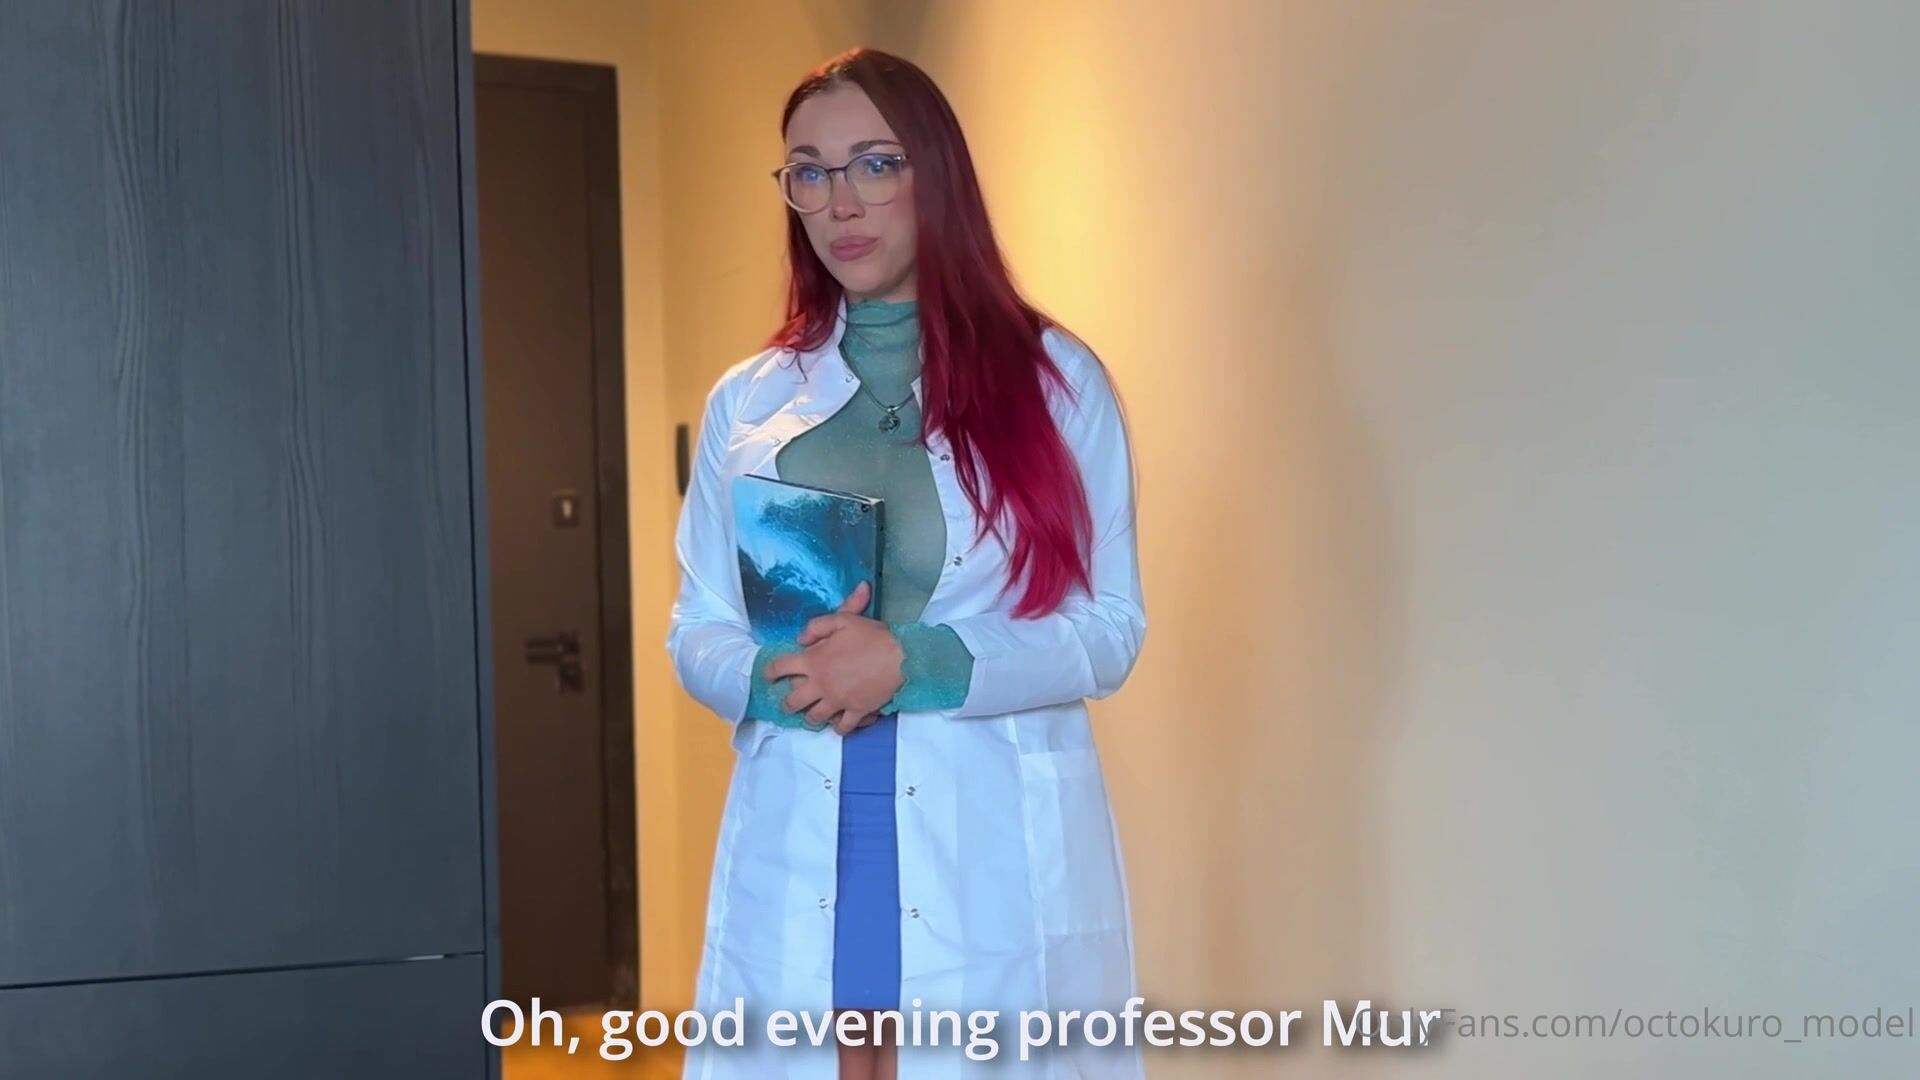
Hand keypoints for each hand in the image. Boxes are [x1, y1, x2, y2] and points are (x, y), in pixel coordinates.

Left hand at [763, 582, 902, 732]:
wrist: (900, 657)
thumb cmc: (871, 636)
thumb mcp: (843, 620)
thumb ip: (817, 626)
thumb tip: (801, 639)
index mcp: (814, 661)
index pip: (781, 667)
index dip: (770, 671)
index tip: (768, 675)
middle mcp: (821, 684)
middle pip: (793, 701)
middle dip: (788, 703)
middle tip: (789, 702)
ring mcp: (837, 701)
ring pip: (814, 717)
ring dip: (811, 716)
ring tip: (813, 713)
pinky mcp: (855, 711)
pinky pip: (842, 727)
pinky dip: (838, 727)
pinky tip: (838, 724)